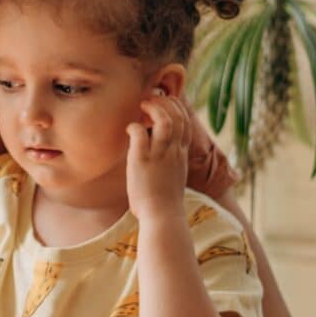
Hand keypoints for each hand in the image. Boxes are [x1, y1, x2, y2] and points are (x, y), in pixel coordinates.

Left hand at [126, 91, 190, 220]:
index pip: (186, 123)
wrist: (162, 216)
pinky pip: (140, 133)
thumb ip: (170, 163)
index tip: (164, 104)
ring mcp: (160, 154)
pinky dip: (134, 126)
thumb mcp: (173, 178)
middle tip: (151, 100)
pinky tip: (129, 129)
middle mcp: (174, 151)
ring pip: (164, 120)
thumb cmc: (163, 202)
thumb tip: (160, 157)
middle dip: (166, 102)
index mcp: (182, 154)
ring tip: (142, 105)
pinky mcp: (142, 160)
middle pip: (178, 116)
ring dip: (153, 108)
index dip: (176, 108)